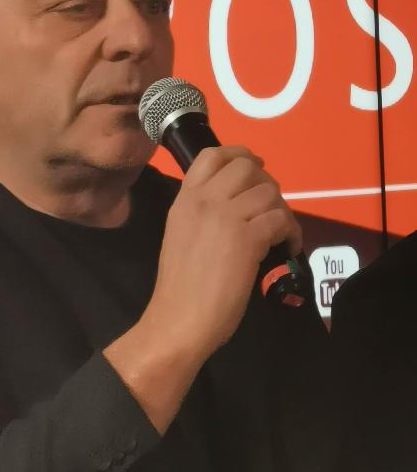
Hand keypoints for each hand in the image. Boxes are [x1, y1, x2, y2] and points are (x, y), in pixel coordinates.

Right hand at [143, 145, 301, 363]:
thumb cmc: (179, 287)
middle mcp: (205, 200)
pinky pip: (280, 220)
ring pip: (268, 192)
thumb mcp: (181, 234)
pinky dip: (291, 233)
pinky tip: (287, 248)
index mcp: (185, 199)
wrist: (179, 318)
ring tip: (281, 232)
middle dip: (266, 182)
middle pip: (246, 167)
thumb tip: (233, 208)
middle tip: (270, 206)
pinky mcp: (247, 239)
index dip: (238, 153)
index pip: (211, 155)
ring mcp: (226, 217)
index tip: (254, 164)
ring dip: (282, 210)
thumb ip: (201, 214)